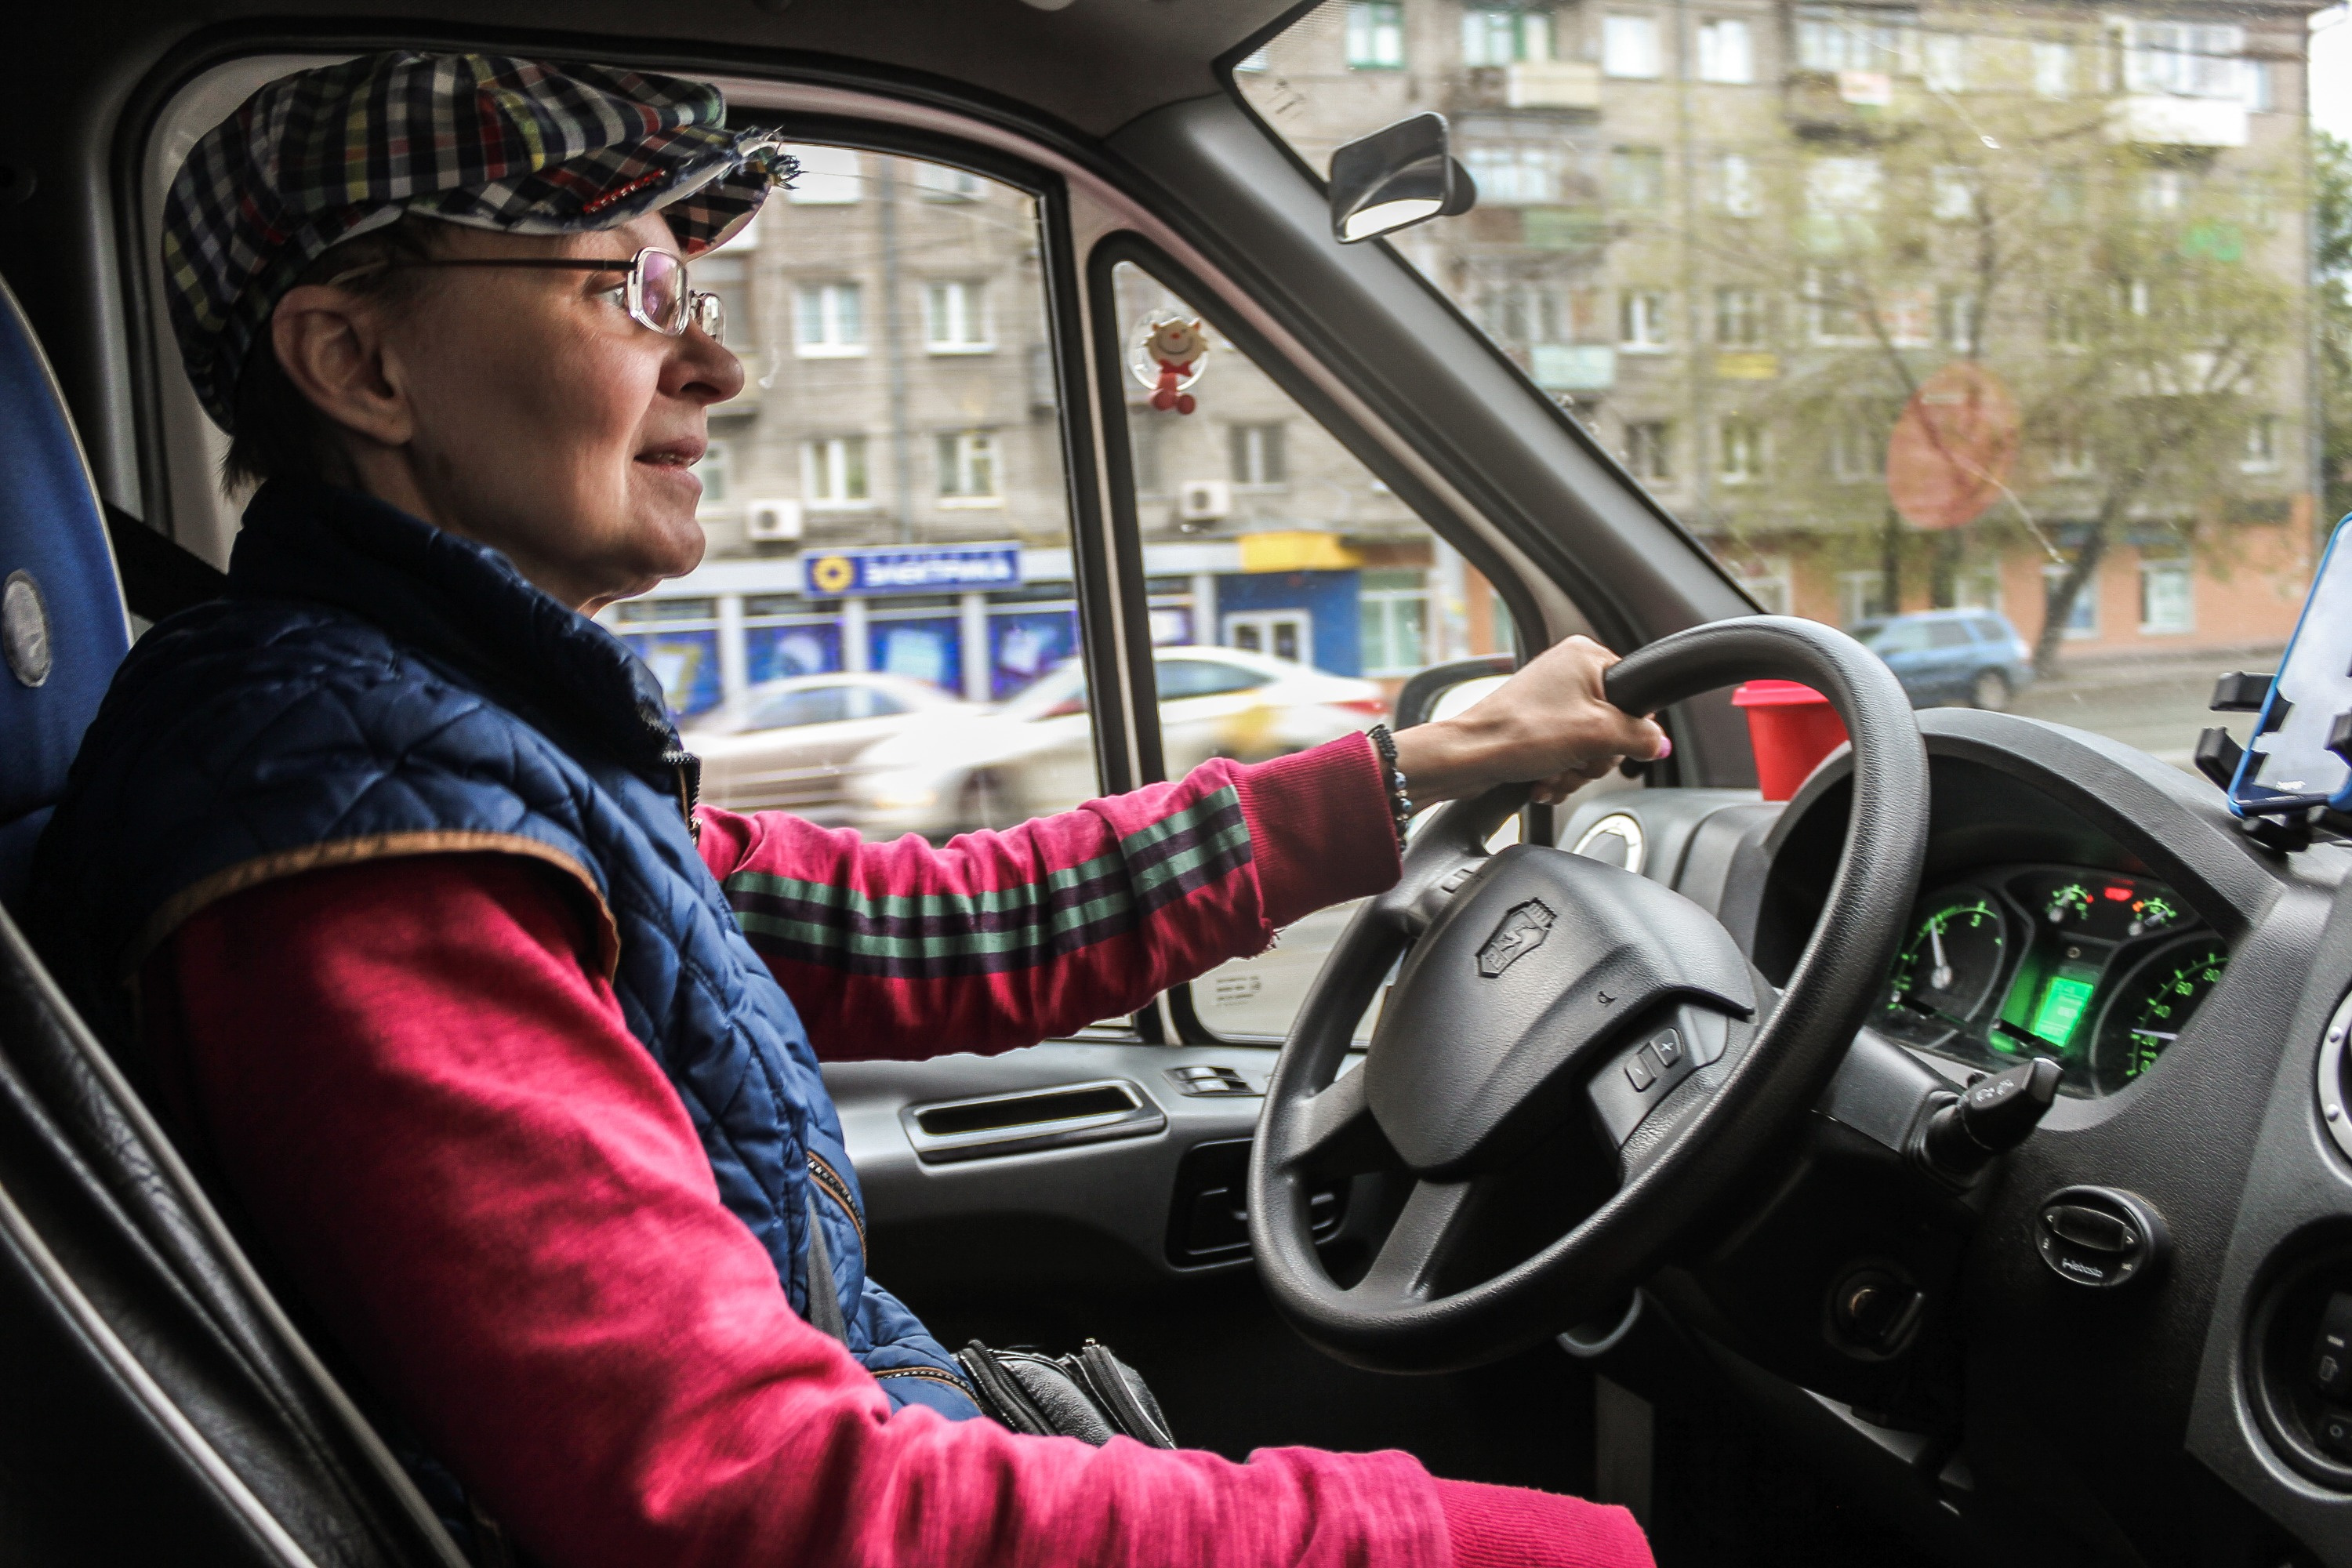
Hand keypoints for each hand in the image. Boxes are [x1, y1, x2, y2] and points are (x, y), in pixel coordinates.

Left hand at [1389, 636, 1667, 807]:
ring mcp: (1550, 702)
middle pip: (1613, 727)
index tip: (1608, 743)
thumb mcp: (1596, 734)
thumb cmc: (1519, 733)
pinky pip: (1566, 756)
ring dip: (1574, 772)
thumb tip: (1660, 744)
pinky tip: (1542, 781)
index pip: (1635, 696)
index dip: (1627, 729)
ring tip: (1552, 771)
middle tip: (1574, 758)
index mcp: (1585, 656)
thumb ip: (1639, 737)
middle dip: (1594, 757)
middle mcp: (1568, 674)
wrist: (1468, 757)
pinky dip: (1557, 774)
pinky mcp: (1536, 728)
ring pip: (1589, 748)